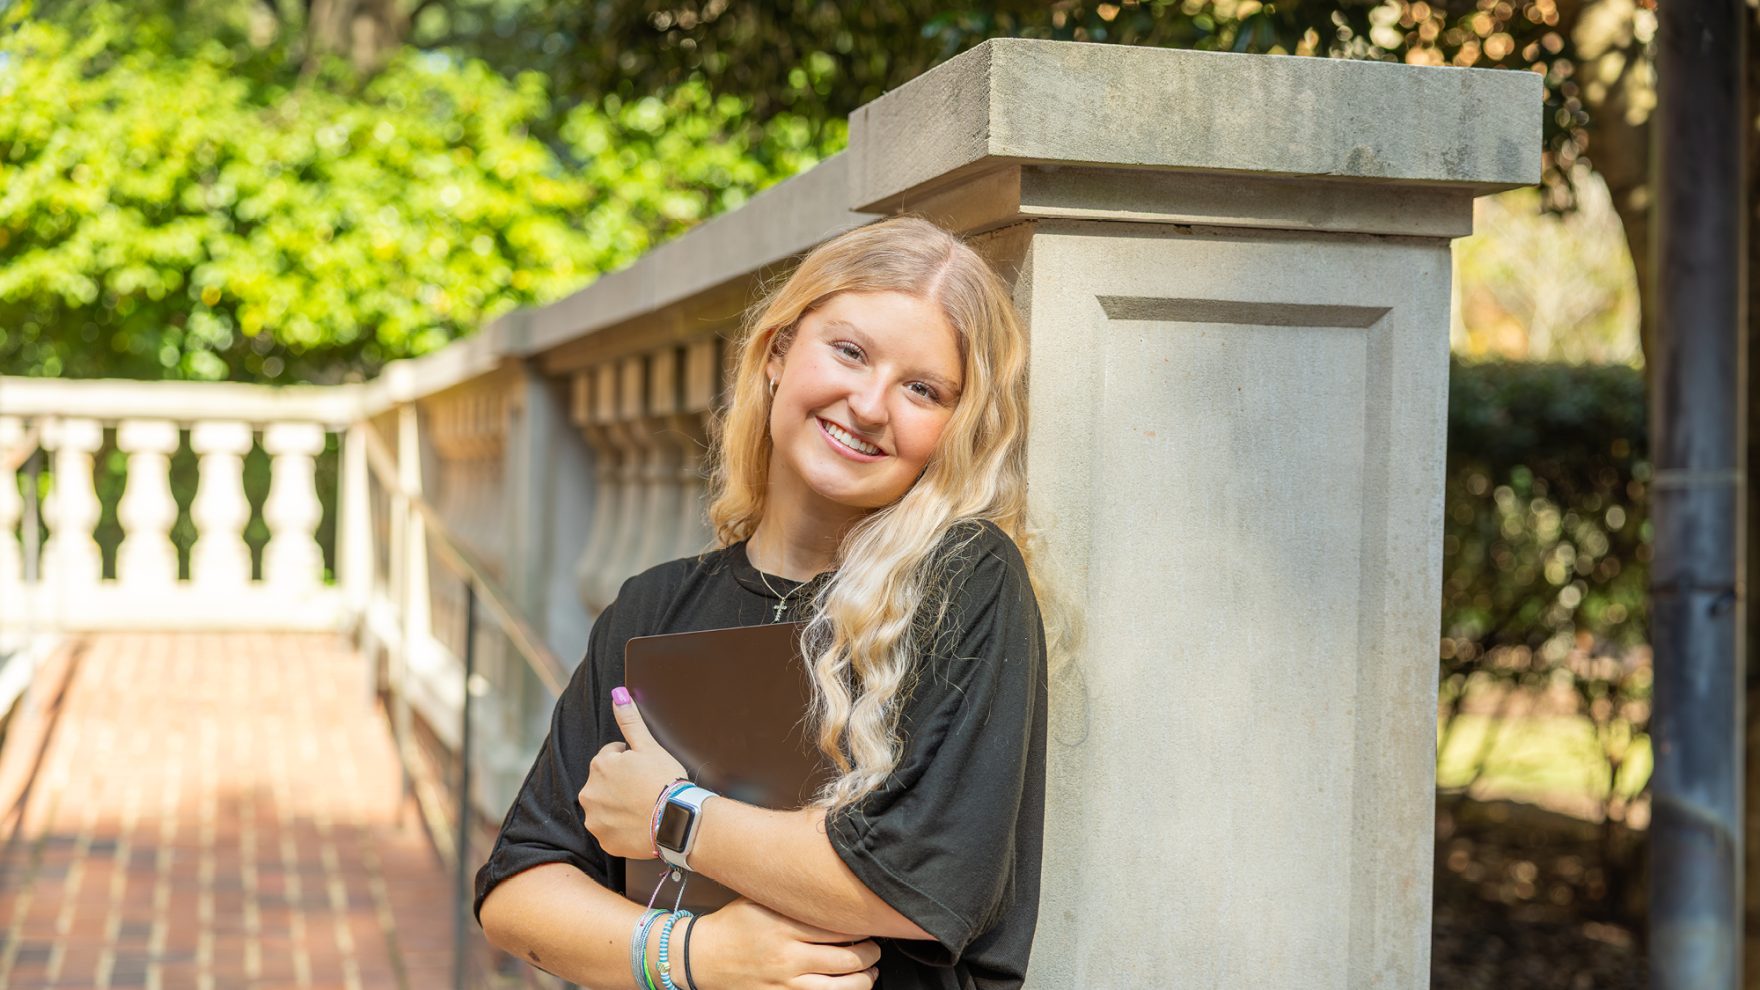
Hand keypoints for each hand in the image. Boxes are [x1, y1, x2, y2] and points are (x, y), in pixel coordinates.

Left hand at [579, 686, 689, 858]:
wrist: (676, 821)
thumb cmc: (664, 780)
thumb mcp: (648, 746)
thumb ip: (630, 720)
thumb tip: (617, 693)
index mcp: (599, 765)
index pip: (612, 756)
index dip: (632, 761)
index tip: (646, 770)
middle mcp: (589, 792)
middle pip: (605, 782)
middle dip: (621, 783)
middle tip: (646, 788)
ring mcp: (595, 819)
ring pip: (606, 805)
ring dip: (619, 804)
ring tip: (644, 806)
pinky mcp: (604, 840)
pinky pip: (610, 829)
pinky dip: (622, 826)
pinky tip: (640, 822)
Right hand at [690, 897, 881, 989]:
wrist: (700, 957)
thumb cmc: (731, 925)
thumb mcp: (760, 900)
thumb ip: (793, 898)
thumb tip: (831, 891)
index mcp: (784, 925)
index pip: (840, 927)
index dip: (862, 926)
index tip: (869, 922)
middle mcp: (788, 956)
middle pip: (849, 958)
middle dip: (871, 953)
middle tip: (874, 947)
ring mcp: (785, 983)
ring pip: (843, 986)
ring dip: (865, 979)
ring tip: (870, 970)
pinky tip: (849, 986)